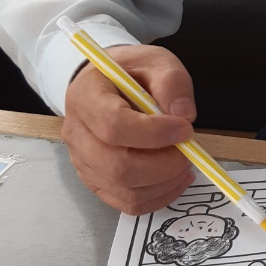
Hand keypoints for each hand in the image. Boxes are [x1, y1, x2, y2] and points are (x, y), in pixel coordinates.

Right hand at [62, 44, 197, 215]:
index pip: (113, 125)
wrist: (108, 86)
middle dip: (162, 165)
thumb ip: (172, 82)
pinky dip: (158, 197)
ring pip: (122, 189)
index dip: (154, 133)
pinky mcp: (96, 181)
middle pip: (116, 166)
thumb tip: (184, 114)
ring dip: (163, 183)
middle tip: (189, 152)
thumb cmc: (131, 73)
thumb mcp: (156, 62)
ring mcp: (83, 161)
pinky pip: (126, 202)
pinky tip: (175, 179)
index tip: (185, 129)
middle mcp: (76, 133)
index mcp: (86, 97)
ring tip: (185, 163)